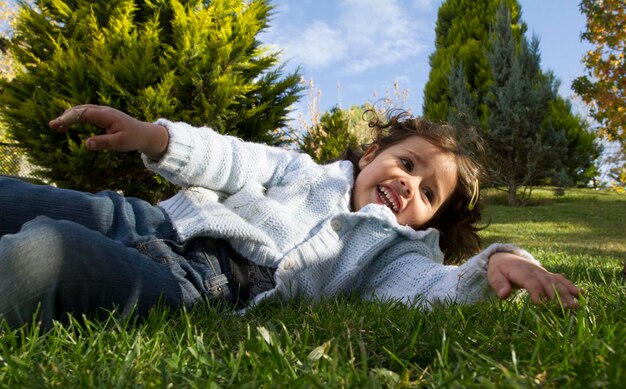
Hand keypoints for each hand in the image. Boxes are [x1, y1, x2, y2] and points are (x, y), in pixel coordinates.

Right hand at [49, 104, 168, 160]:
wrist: (144, 133)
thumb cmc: (133, 138)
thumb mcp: (119, 143)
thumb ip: (103, 143)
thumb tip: (86, 144)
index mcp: (108, 116)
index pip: (84, 114)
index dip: (70, 118)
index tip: (58, 125)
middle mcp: (104, 111)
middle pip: (81, 110)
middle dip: (66, 116)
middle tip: (52, 126)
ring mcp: (103, 112)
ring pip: (82, 110)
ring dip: (69, 116)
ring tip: (56, 126)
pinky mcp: (103, 115)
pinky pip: (86, 113)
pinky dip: (75, 117)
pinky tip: (67, 123)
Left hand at [487, 252, 581, 307]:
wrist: (506, 257)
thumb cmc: (499, 269)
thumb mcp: (494, 275)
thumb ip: (498, 284)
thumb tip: (504, 295)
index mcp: (521, 272)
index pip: (530, 282)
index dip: (536, 292)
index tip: (540, 304)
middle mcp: (536, 272)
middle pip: (548, 284)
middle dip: (558, 296)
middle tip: (567, 309)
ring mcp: (543, 273)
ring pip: (557, 283)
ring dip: (568, 293)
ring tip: (577, 305)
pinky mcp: (548, 275)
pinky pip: (561, 280)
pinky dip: (571, 286)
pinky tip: (582, 293)